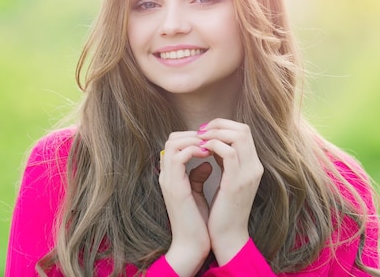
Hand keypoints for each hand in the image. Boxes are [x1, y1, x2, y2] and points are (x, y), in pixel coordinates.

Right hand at [159, 131, 212, 276]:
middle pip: (172, 138)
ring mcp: (168, 180)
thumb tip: (209, 162)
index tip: (212, 142)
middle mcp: (167, 175)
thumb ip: (198, 176)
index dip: (194, 137)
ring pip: (173, 142)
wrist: (192, 245)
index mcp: (172, 175)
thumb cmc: (197, 222)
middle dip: (194, 134)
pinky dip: (195, 150)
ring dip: (195, 140)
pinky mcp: (174, 187)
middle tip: (212, 140)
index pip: (176, 143)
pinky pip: (178, 157)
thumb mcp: (198, 193)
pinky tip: (209, 155)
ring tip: (211, 146)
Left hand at [199, 119, 263, 265]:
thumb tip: (211, 144)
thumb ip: (223, 161)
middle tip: (200, 132)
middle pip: (243, 129)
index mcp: (252, 165)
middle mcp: (255, 167)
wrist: (228, 238)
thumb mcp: (226, 181)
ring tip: (200, 140)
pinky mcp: (237, 182)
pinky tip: (201, 150)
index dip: (223, 126)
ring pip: (238, 136)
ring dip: (215, 133)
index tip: (204, 132)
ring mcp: (248, 174)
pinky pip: (229, 152)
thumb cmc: (223, 211)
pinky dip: (213, 145)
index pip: (243, 131)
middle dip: (218, 125)